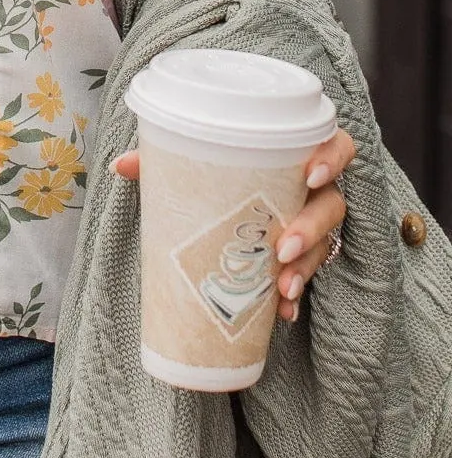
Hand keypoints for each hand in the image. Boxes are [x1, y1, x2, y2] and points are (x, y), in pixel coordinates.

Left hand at [113, 126, 355, 319]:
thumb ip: (162, 160)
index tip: (310, 175)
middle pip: (332, 203)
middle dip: (311, 227)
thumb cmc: (216, 174)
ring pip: (326, 243)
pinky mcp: (303, 256)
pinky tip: (281, 312)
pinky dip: (294, 296)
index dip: (331, 156)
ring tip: (282, 287)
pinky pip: (308, 276)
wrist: (223, 205)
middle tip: (283, 247)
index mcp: (295, 154)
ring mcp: (312, 224)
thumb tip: (120, 165)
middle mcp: (313, 189)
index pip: (335, 145)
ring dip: (306, 266)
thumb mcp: (193, 165)